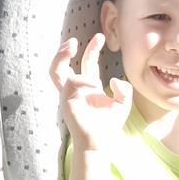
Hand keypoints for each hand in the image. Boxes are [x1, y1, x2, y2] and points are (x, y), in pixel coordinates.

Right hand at [49, 34, 131, 151]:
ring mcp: (68, 95)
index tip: (100, 36)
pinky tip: (93, 83)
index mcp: (88, 87)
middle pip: (61, 65)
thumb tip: (114, 79)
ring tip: (70, 46)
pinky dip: (81, 79)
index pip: (87, 63)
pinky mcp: (65, 102)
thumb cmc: (109, 125)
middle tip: (73, 41)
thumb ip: (124, 89)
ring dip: (60, 57)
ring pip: (54, 71)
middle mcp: (75, 89)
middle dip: (64, 50)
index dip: (92, 48)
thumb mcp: (123, 103)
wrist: (100, 143)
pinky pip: (70, 83)